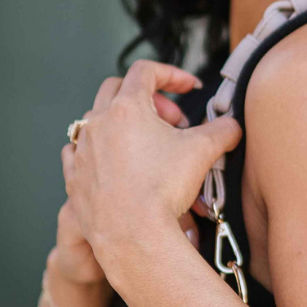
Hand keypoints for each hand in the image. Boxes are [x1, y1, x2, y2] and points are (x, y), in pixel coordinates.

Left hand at [62, 61, 241, 283]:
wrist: (132, 235)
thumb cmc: (162, 190)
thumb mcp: (203, 152)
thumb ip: (223, 130)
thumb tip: (232, 126)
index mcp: (126, 108)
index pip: (146, 72)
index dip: (171, 75)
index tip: (188, 87)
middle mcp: (98, 123)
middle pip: (117, 89)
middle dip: (148, 98)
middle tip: (171, 120)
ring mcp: (82, 150)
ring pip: (96, 119)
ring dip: (121, 123)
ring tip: (146, 144)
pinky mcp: (74, 177)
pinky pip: (78, 152)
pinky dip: (97, 149)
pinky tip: (113, 163)